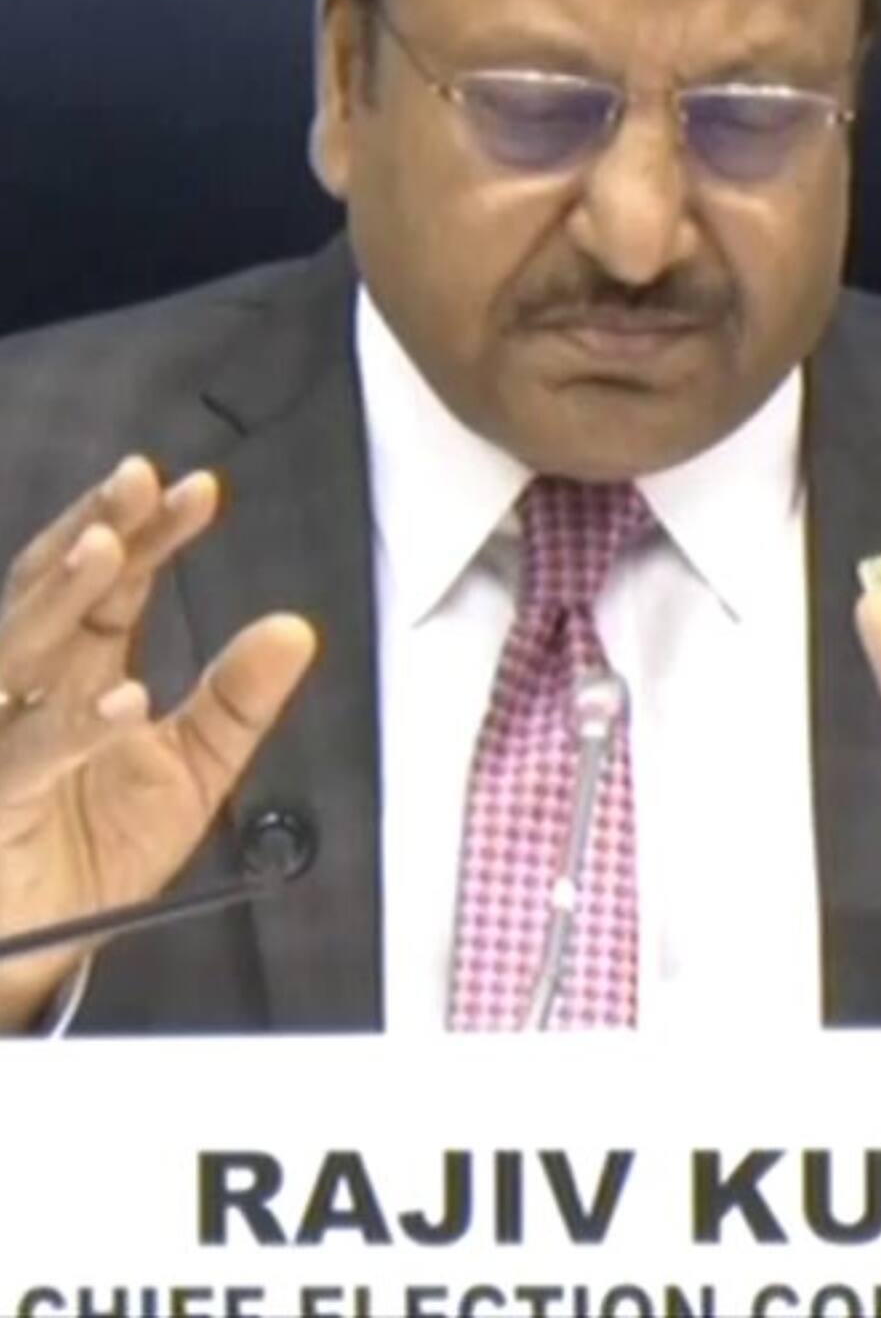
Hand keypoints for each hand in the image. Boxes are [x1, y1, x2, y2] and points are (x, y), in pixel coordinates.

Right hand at [0, 456, 316, 1028]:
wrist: (37, 955)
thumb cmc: (95, 852)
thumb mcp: (190, 773)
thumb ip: (236, 702)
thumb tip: (296, 628)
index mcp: (81, 667)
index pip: (114, 584)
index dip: (150, 533)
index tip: (201, 490)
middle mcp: (32, 684)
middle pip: (56, 588)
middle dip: (95, 530)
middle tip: (138, 479)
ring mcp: (2, 733)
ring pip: (18, 645)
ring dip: (61, 595)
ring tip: (111, 549)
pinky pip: (28, 751)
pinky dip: (74, 725)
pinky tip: (122, 697)